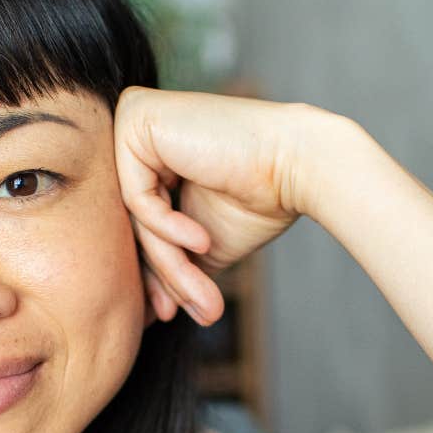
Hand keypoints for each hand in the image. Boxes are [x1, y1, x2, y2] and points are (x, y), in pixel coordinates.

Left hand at [114, 85, 333, 326]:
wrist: (300, 165)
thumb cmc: (261, 199)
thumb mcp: (202, 242)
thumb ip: (170, 261)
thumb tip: (144, 313)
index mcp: (151, 156)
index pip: (139, 224)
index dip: (157, 273)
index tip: (173, 314)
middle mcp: (136, 134)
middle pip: (135, 222)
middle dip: (165, 274)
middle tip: (188, 313)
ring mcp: (133, 122)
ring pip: (136, 216)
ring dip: (172, 263)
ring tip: (204, 298)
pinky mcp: (136, 118)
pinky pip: (138, 196)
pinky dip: (169, 227)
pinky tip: (202, 240)